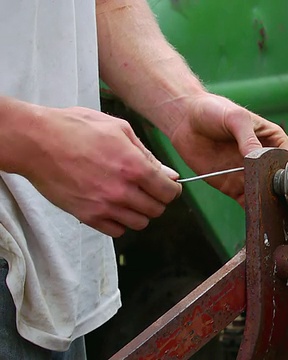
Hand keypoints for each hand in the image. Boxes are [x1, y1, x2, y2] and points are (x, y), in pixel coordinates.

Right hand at [22, 106, 181, 236]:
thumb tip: (169, 175)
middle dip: (157, 200)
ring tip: (130, 197)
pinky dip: (120, 222)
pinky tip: (114, 207)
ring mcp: (104, 206)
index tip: (167, 186)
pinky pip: (117, 231)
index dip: (172, 189)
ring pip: (139, 223)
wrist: (37, 141)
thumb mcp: (119, 129)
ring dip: (140, 212)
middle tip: (148, 190)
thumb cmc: (76, 128)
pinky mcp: (87, 216)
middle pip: (157, 210)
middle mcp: (122, 190)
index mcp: (134, 166)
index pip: (169, 192)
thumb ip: (147, 155)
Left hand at [169, 94, 287, 205]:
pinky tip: (254, 212)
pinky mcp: (232, 186)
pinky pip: (245, 201)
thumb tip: (256, 159)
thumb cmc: (213, 110)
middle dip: (280, 190)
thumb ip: (248, 138)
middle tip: (278, 196)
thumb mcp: (235, 118)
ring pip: (264, 193)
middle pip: (279, 180)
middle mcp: (263, 159)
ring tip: (267, 205)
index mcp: (273, 140)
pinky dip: (251, 209)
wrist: (184, 120)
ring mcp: (247, 174)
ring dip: (267, 200)